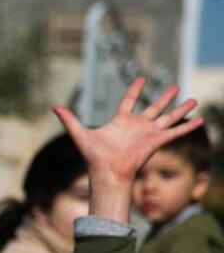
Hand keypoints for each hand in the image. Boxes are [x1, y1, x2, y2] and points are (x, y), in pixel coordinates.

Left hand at [54, 78, 202, 217]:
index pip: (129, 101)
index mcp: (120, 121)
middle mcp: (136, 126)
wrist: (107, 173)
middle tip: (174, 86)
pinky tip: (200, 120)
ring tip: (194, 99)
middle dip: (165, 98)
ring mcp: (148, 134)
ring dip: (181, 109)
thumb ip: (69, 120)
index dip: (135, 90)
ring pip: (168, 117)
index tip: (141, 79)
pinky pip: (175, 132)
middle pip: (154, 107)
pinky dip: (187, 127)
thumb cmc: (93, 156)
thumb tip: (53, 107)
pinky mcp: (156, 142)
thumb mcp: (80, 134)